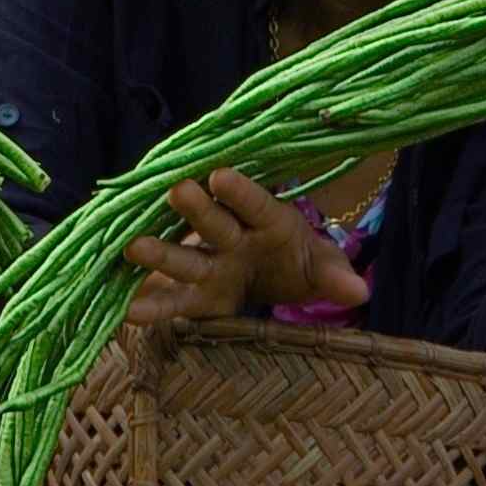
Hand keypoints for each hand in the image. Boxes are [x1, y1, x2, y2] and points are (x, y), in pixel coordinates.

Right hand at [121, 169, 366, 327]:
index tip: (219, 176)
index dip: (239, 192)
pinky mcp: (195, 294)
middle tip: (177, 192)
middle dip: (197, 210)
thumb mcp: (320, 266)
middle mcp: (232, 237)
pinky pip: (172, 299)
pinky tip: (126, 310)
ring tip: (132, 248)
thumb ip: (334, 276)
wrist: (274, 273)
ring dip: (161, 252)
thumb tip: (359, 293)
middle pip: (214, 222)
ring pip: (184, 255)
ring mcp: (209, 263)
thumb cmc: (298, 260)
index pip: (254, 203)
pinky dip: (150, 304)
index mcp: (267, 222)